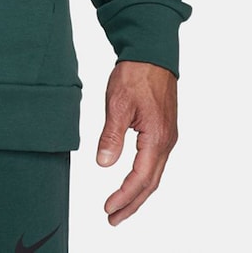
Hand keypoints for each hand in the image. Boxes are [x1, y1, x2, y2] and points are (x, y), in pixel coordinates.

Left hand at [96, 60, 177, 225]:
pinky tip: (133, 181)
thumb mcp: (118, 104)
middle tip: (113, 218)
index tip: (108, 208)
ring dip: (137, 193)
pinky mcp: (163, 130)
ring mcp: (167, 136)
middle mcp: (166, 142)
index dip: (124, 196)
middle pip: (150, 183)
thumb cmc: (135, 74)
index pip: (140, 178)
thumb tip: (104, 164)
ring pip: (154, 174)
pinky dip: (143, 177)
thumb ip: (112, 136)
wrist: (151, 53)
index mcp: (156, 138)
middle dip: (132, 203)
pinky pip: (155, 162)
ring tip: (121, 206)